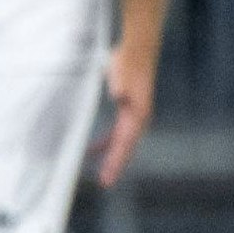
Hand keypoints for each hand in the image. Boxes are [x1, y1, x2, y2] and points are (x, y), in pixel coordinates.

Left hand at [93, 37, 157, 185]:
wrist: (137, 50)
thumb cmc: (129, 62)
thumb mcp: (122, 72)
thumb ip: (120, 85)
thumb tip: (118, 95)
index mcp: (137, 114)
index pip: (125, 143)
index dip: (116, 161)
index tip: (108, 177)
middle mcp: (138, 118)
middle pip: (126, 147)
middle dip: (115, 164)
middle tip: (105, 182)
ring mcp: (134, 115)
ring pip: (122, 142)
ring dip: (112, 156)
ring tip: (102, 172)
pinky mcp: (127, 110)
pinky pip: (117, 132)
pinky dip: (106, 142)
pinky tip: (94, 148)